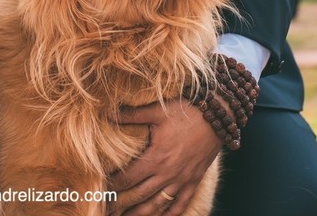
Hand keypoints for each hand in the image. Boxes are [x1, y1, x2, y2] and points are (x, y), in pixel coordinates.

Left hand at [106, 101, 220, 215]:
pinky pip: (181, 203)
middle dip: (121, 203)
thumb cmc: (185, 112)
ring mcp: (181, 180)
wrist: (217, 117)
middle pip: (139, 195)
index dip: (112, 186)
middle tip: (106, 210)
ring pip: (158, 204)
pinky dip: (170, 214)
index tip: (99, 191)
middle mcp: (167, 173)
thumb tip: (106, 112)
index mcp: (155, 158)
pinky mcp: (194, 181)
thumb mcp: (156, 110)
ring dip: (141, 213)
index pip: (127, 178)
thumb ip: (130, 115)